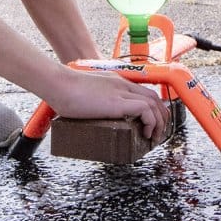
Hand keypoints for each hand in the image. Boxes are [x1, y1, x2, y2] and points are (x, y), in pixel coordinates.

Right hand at [48, 68, 169, 139]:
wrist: (59, 83)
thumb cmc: (64, 90)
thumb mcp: (86, 94)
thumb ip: (92, 101)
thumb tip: (88, 116)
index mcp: (116, 82)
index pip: (144, 92)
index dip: (153, 108)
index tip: (153, 123)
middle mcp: (122, 85)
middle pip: (154, 98)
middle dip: (162, 117)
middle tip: (158, 133)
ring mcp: (121, 92)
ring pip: (154, 104)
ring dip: (159, 122)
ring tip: (154, 138)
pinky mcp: (117, 103)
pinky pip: (145, 110)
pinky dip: (151, 122)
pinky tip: (145, 133)